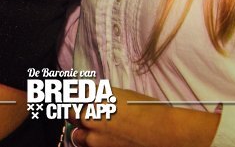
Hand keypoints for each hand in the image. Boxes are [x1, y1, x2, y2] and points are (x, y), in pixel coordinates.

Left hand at [70, 88, 218, 146]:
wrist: (164, 133)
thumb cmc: (150, 112)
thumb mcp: (124, 96)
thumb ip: (105, 98)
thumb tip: (96, 99)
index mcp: (97, 97)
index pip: (75, 94)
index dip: (77, 96)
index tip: (78, 98)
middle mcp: (91, 116)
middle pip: (70, 113)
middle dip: (76, 113)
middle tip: (85, 114)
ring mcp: (94, 137)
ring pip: (77, 135)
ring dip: (83, 132)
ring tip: (95, 130)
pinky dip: (92, 144)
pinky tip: (103, 140)